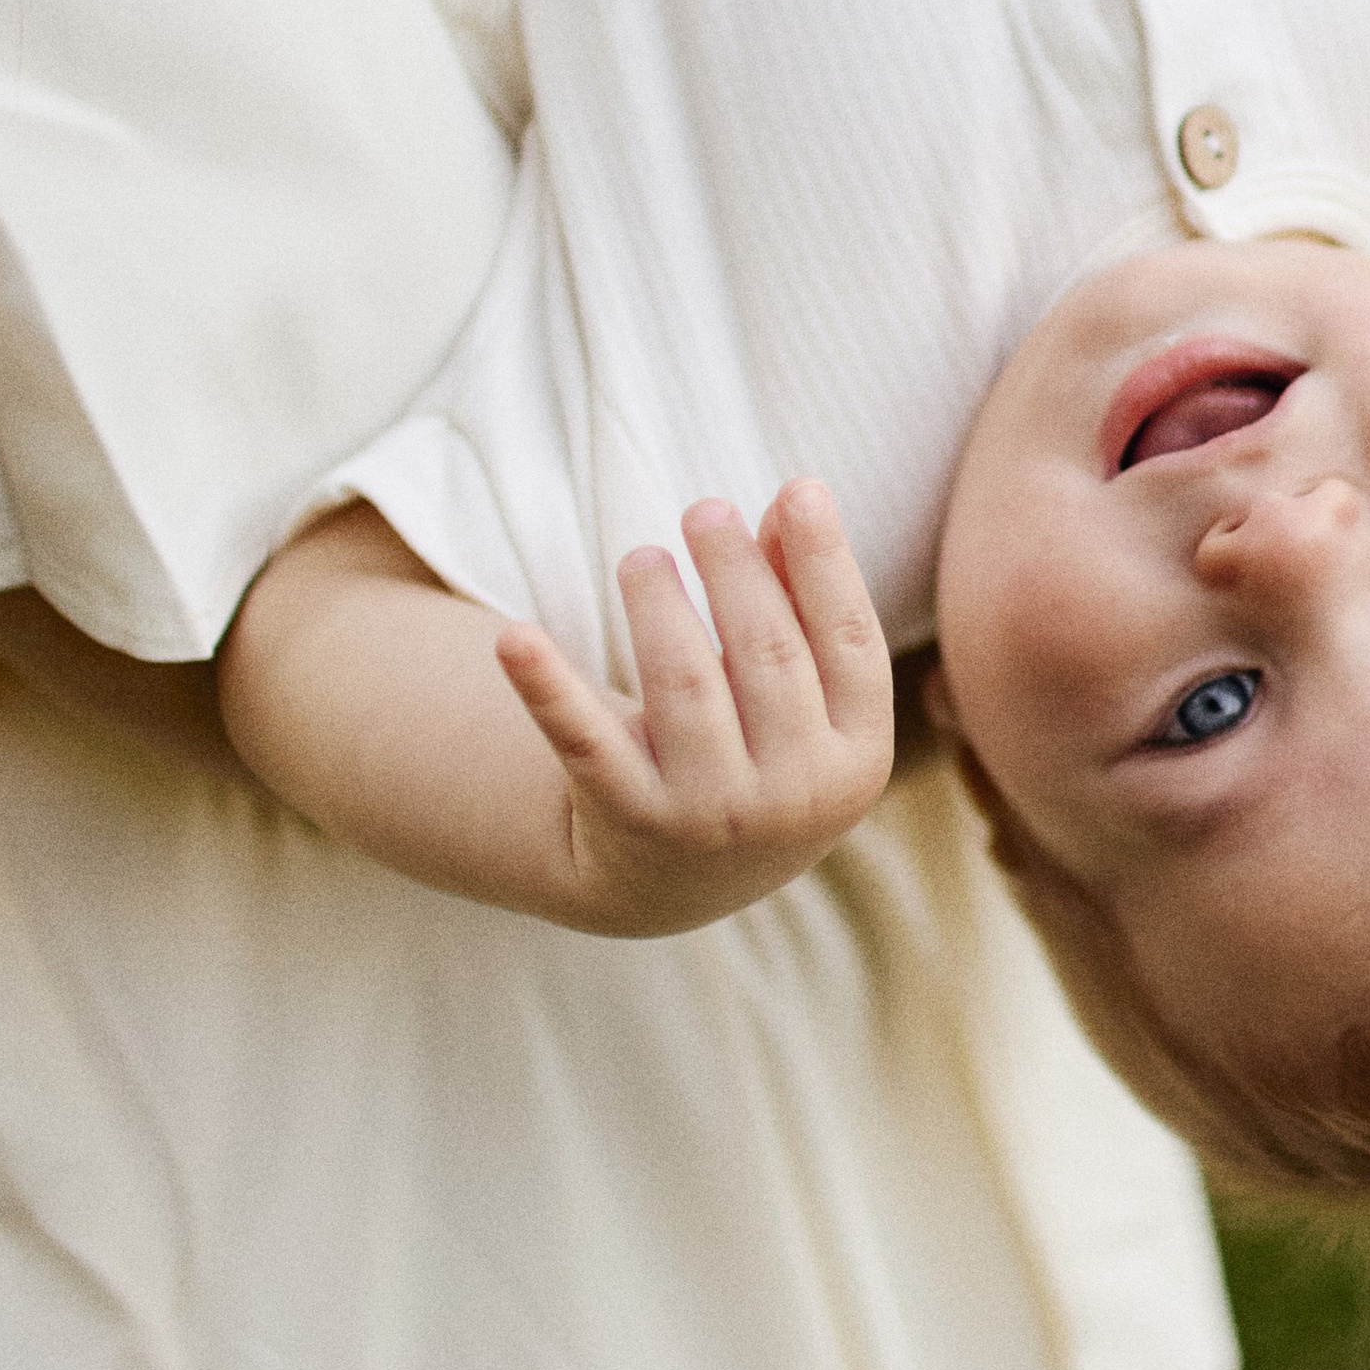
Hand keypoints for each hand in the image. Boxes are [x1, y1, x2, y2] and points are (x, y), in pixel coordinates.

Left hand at [493, 486, 893, 928]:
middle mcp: (792, 796)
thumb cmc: (755, 755)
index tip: (797, 488)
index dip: (826, 562)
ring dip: (660, 604)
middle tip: (702, 510)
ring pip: (684, 686)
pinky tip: (513, 638)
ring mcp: (709, 816)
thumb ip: (803, 605)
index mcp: (855, 759)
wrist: (673, 881)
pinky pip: (585, 742)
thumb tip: (792, 499)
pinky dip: (548, 688)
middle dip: (734, 571)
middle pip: (765, 655)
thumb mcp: (797, 700)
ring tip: (641, 557)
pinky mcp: (625, 820)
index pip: (848, 642)